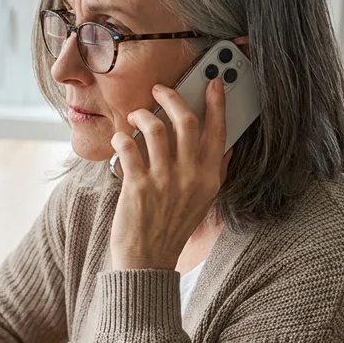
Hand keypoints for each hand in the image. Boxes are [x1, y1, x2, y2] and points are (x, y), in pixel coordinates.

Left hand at [109, 78, 231, 270]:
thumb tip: (223, 143)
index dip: (217, 102)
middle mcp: (191, 176)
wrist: (148, 260)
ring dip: (141, 115)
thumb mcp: (202, 200)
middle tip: (159, 90)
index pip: (220, 131)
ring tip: (134, 117)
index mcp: (210, 177)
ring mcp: (164, 180)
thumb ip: (212, 171)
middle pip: (186, 120)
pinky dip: (121, 137)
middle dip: (171, 97)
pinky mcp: (138, 186)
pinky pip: (128, 146)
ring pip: (155, 127)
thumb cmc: (172, 228)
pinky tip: (119, 140)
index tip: (213, 82)